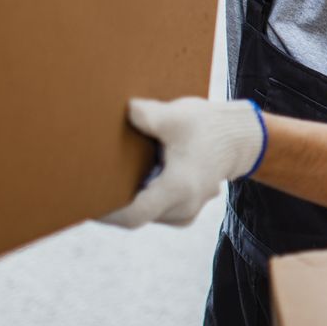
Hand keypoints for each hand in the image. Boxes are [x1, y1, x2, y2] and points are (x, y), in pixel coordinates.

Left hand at [101, 97, 264, 229]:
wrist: (240, 139)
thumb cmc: (209, 127)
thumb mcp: (177, 116)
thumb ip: (145, 114)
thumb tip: (120, 111)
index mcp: (179, 188)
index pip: (134, 214)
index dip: (107, 212)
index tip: (86, 199)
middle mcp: (183, 207)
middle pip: (135, 215)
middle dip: (113, 200)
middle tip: (89, 181)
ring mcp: (185, 213)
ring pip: (145, 214)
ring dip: (129, 198)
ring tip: (112, 175)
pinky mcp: (184, 212)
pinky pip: (155, 212)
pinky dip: (142, 198)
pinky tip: (136, 177)